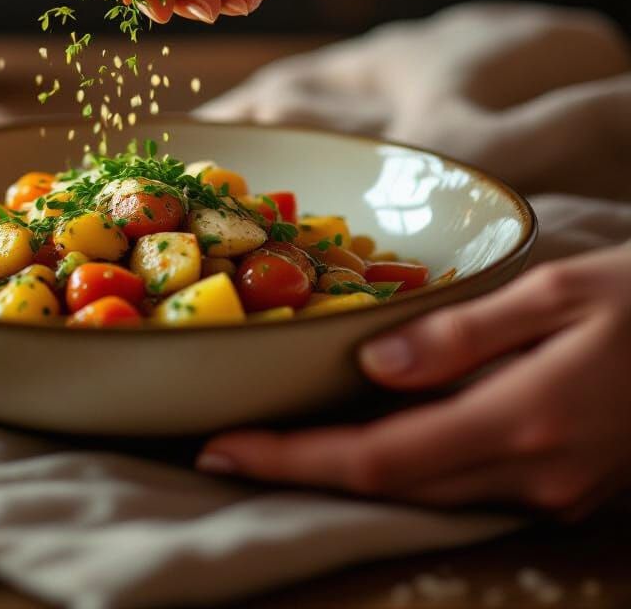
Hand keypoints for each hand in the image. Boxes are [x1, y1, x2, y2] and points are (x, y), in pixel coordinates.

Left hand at [197, 245, 630, 515]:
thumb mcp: (558, 294)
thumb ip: (464, 334)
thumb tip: (375, 367)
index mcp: (526, 417)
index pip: (381, 457)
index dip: (295, 460)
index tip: (223, 450)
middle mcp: (535, 471)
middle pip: (391, 486)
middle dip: (301, 472)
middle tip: (227, 449)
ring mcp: (555, 490)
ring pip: (424, 495)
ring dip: (343, 476)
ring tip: (275, 447)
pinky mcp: (566, 488)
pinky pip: (463, 486)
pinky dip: (402, 469)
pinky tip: (364, 439)